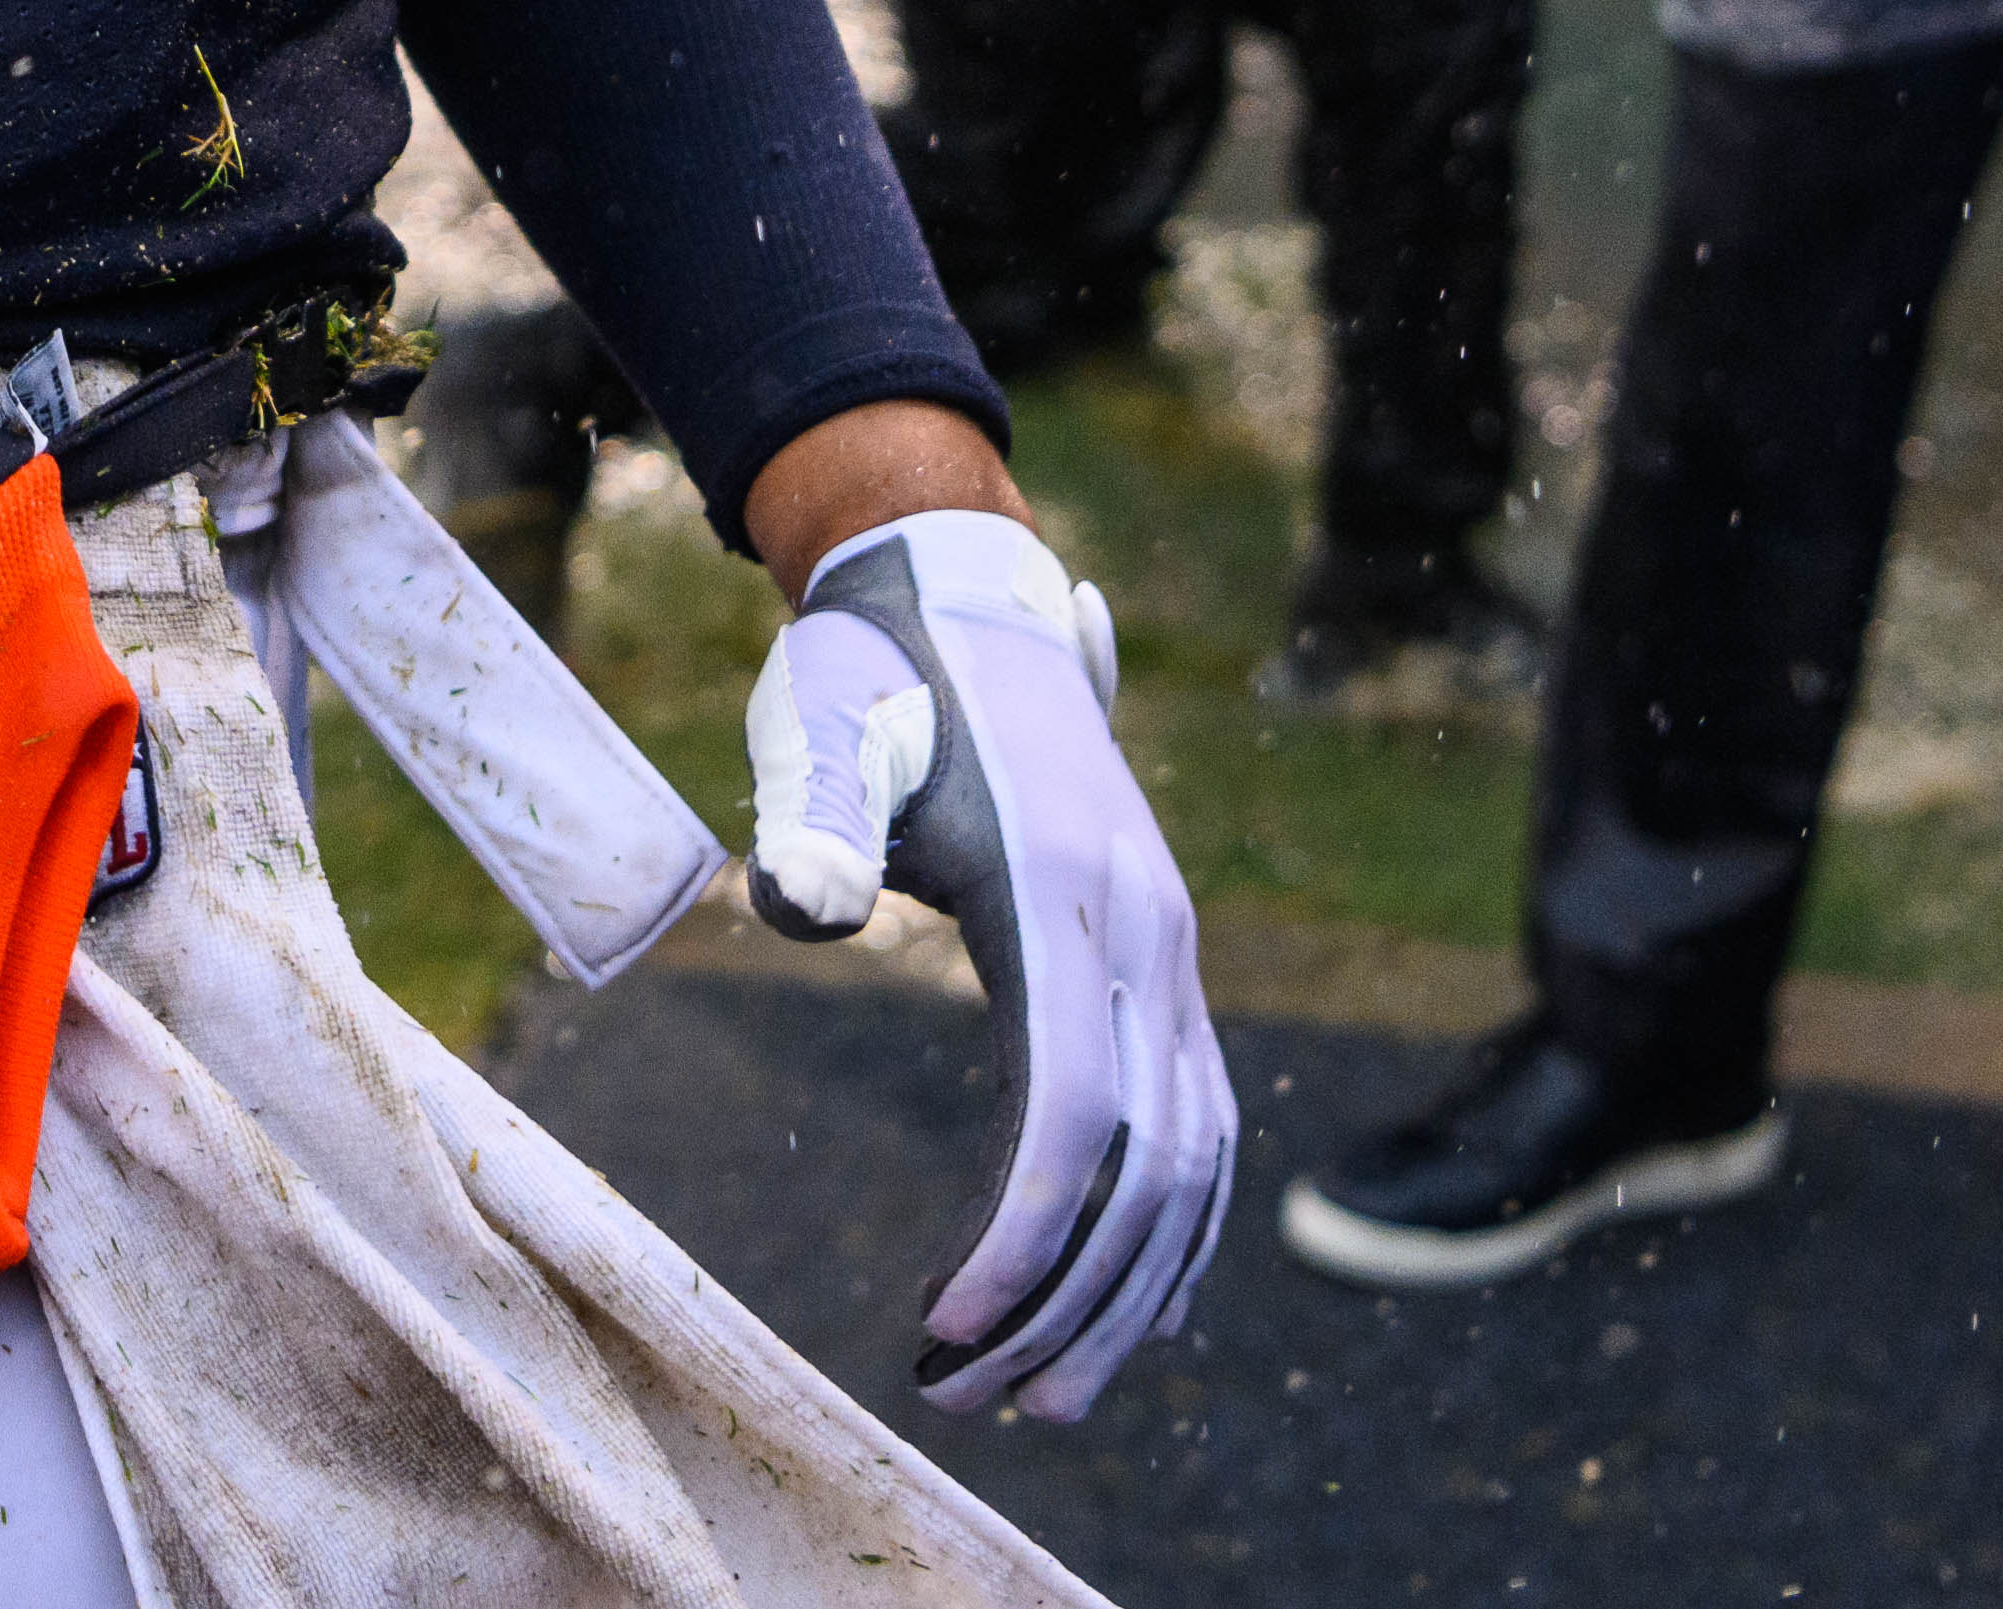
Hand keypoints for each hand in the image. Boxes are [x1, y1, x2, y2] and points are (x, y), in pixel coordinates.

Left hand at [737, 512, 1234, 1418]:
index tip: (945, 1328)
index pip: (1074, 1107)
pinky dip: (1177, 1236)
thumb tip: (797, 906)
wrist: (960, 599)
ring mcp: (1173, 949)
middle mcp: (1148, 929)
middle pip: (1149, 1165)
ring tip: (1043, 1402)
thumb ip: (812, 812)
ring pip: (1194, 1164)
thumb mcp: (818, 718)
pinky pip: (1205, 1124)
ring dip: (1127, 1296)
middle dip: (1070, 1305)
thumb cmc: (868, 674)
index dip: (1023, 1236)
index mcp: (1063, 888)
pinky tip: (1129, 1314)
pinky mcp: (1167, 963)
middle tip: (969, 1402)